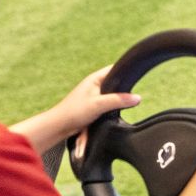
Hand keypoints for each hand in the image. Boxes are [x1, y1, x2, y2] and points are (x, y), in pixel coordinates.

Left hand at [11, 66, 138, 154]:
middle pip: (116, 85)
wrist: (58, 126)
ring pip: (111, 99)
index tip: (137, 77)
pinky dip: (108, 114)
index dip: (126, 72)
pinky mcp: (93, 108)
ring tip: (118, 110)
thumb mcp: (99, 104)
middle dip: (122, 93)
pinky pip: (106, 109)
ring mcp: (94, 97)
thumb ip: (118, 100)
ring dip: (114, 106)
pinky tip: (110, 117)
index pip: (115, 69)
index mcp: (95, 79)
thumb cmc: (74, 112)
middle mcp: (95, 86)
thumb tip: (137, 98)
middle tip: (130, 99)